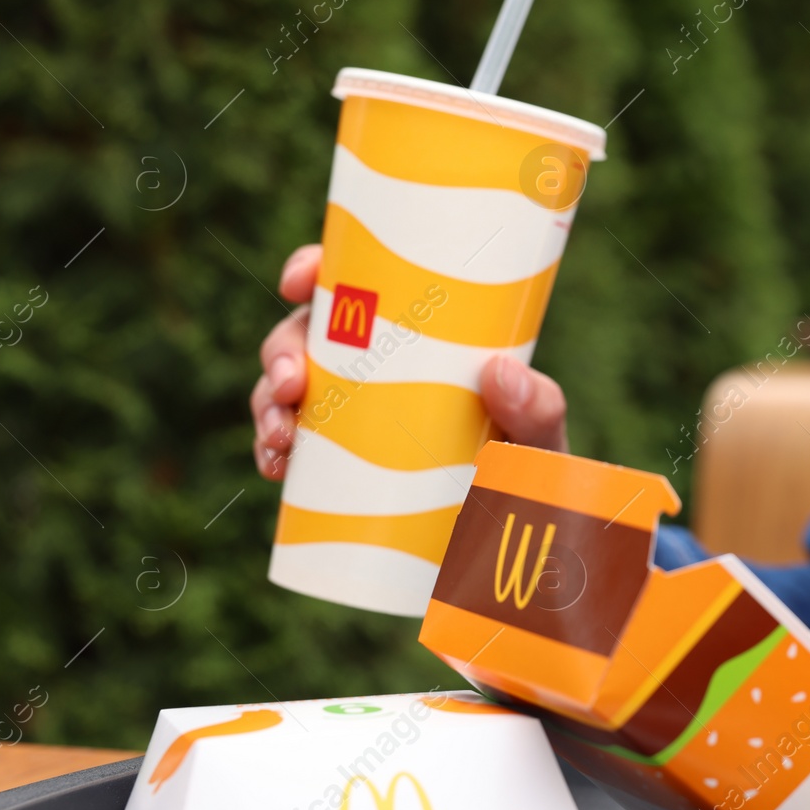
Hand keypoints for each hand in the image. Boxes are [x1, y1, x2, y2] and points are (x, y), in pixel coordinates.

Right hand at [251, 244, 568, 479]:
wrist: (517, 540)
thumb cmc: (531, 471)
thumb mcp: (541, 438)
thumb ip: (538, 409)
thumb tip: (499, 372)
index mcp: (422, 336)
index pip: (360, 284)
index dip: (315, 268)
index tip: (299, 279)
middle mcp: (381, 366)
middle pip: (309, 334)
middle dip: (282, 348)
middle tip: (293, 383)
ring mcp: (353, 415)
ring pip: (287, 388)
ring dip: (267, 403)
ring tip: (281, 439)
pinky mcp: (338, 465)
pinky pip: (288, 446)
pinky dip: (271, 451)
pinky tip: (274, 466)